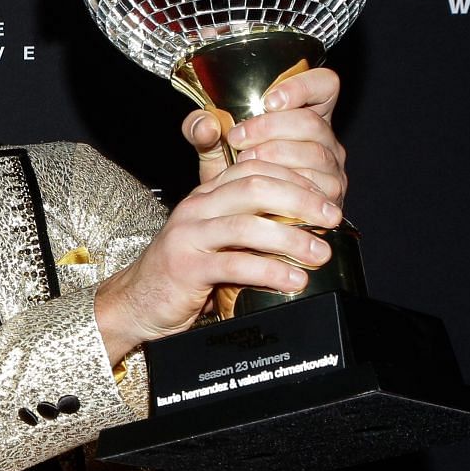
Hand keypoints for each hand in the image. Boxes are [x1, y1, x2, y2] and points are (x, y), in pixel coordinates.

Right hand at [97, 68, 348, 362]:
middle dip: (300, 201)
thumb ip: (249, 224)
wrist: (138, 300)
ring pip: (247, 226)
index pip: (254, 169)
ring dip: (291, 239)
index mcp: (206, 195)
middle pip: (255, 189)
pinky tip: (293, 279)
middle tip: (331, 218)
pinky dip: (270, 271)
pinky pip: (234, 264)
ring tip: (320, 253)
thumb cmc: (185, 271)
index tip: (325, 197)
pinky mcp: (185, 267)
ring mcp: (188, 236)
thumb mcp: (217, 239)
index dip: (294, 178)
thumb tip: (305, 224)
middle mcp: (196, 208)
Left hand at [183, 65, 346, 204]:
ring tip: (245, 162)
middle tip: (238, 139)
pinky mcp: (330, 197)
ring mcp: (331, 168)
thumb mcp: (212, 147)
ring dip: (276, 156)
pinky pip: (317, 187)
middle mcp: (324, 139)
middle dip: (271, 128)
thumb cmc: (232, 175)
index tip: (270, 100)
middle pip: (313, 122)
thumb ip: (200, 129)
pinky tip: (265, 184)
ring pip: (316, 154)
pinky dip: (288, 184)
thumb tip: (205, 124)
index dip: (303, 86)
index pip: (324, 85)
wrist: (239, 217)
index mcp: (305, 113)